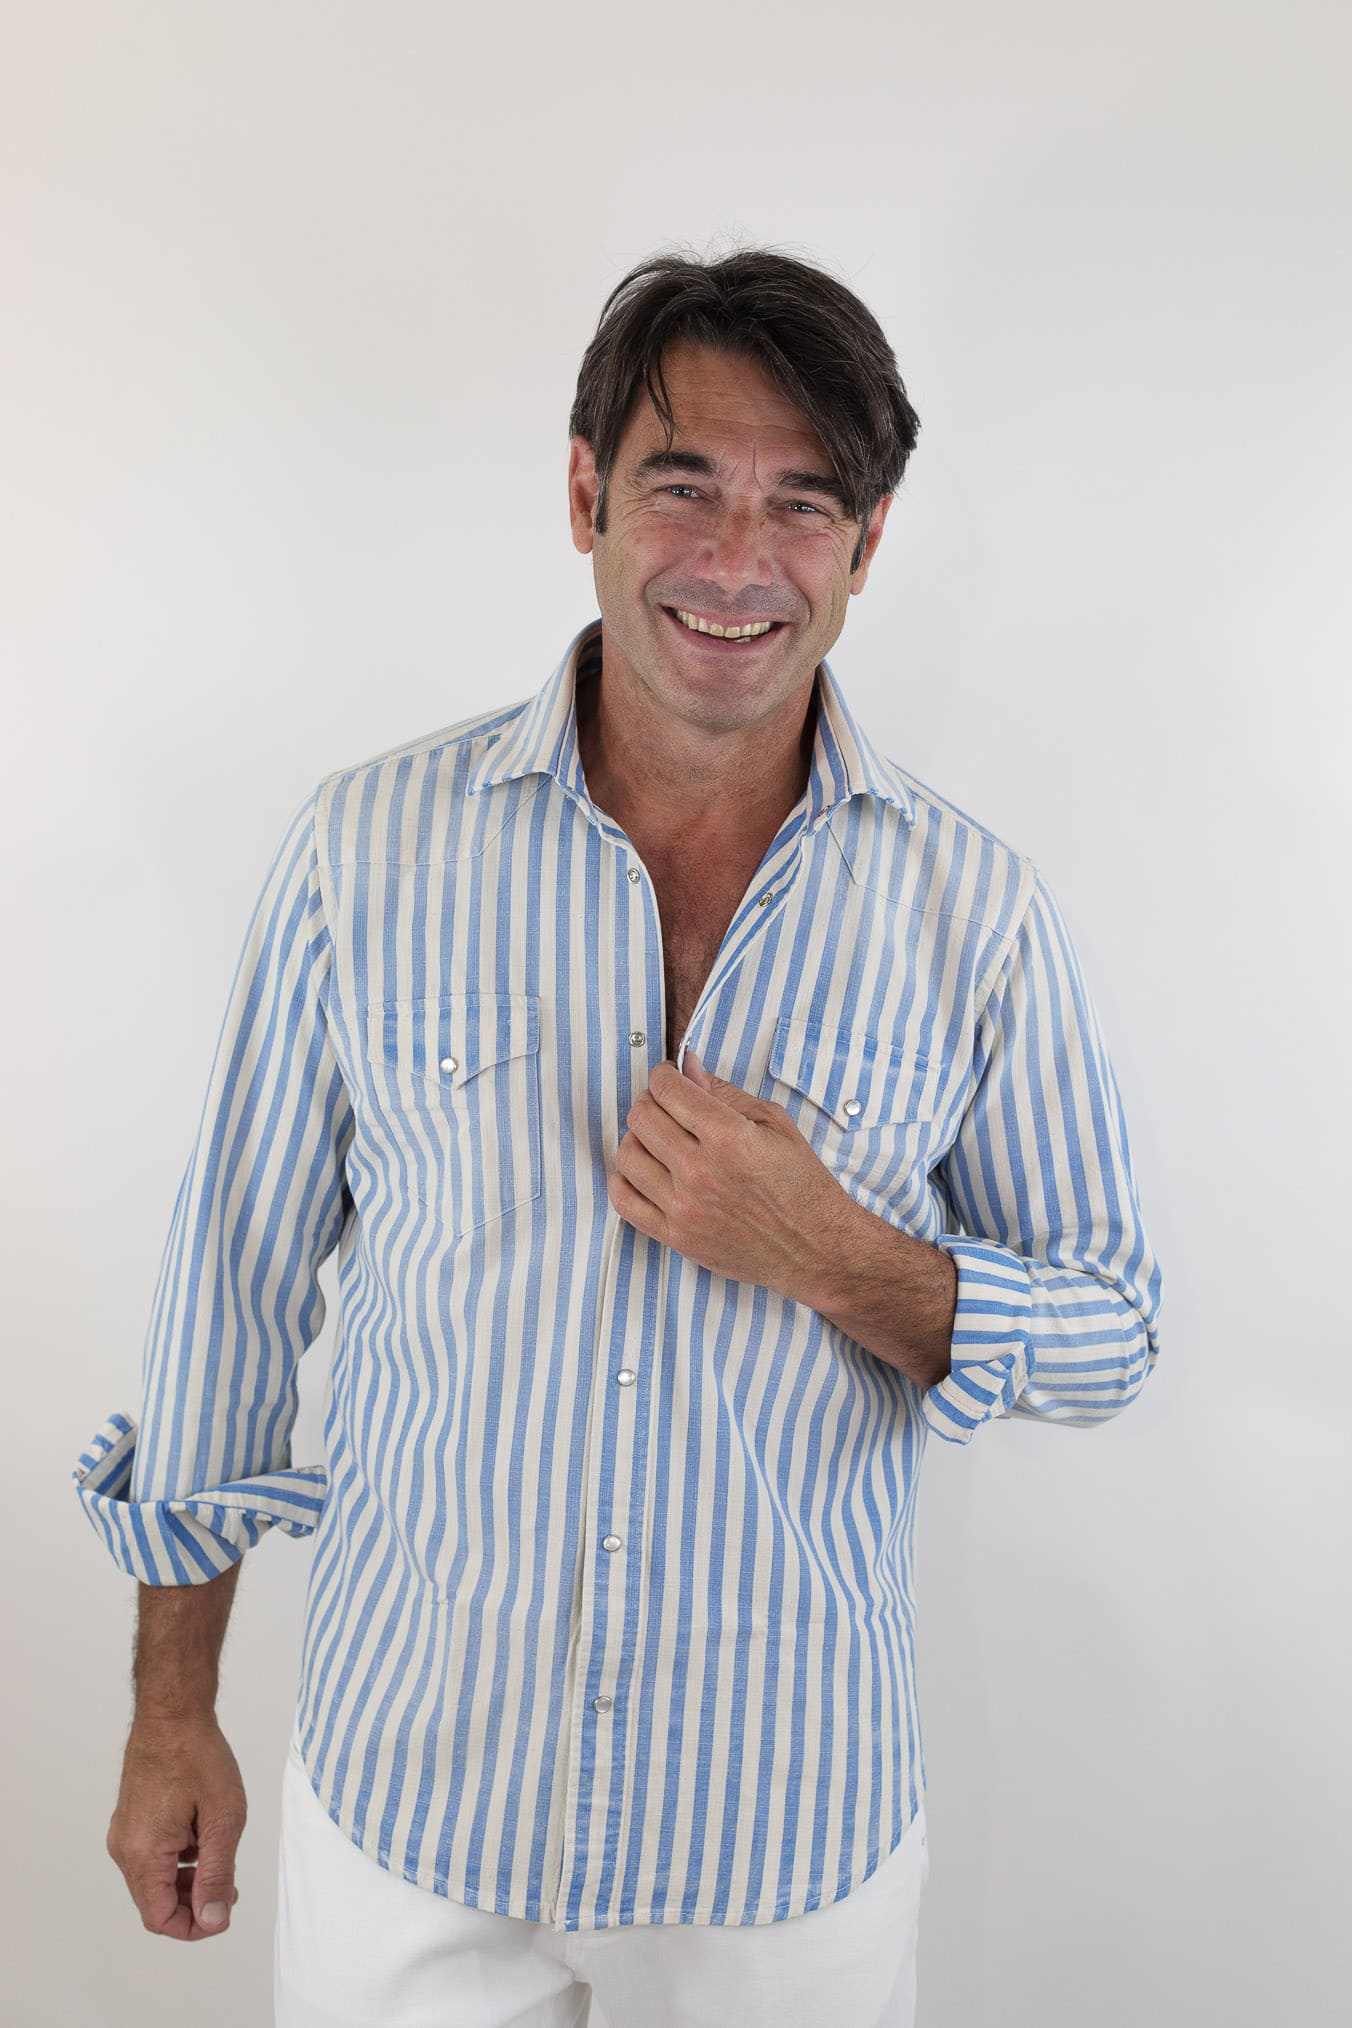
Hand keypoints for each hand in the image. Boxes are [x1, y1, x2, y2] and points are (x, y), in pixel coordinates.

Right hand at [107, 1713, 245, 1939]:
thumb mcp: (223, 1819)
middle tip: (229, 1886)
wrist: (173, 1712)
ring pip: (155, 1880)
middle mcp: (124, 1849)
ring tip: (221, 1857)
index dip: (194, 1926)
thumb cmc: (198, 1756)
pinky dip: (179, 1859)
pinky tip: (203, 1836)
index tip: (223, 1910)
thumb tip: (212, 1921)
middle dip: (195, 1903)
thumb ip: (217, 1875)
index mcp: (143, 1854)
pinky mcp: (131, 1820)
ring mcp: (125, 1833)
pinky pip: (152, 1856)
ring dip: (188, 1881)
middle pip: (156, 1902)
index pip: (160, 1919)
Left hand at [607, 1049, 853, 1302]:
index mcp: (728, 1138)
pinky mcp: (676, 1237)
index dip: (664, 1075)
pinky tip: (644, 1171)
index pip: (667, 1090)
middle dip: (651, 1101)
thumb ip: (725, 1093)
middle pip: (641, 1118)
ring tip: (659, 1140)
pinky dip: (625, 1179)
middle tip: (667, 1106)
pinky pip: (624, 1201)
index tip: (670, 1078)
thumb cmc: (802, 1186)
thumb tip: (687, 1067)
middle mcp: (700, 1172)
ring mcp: (684, 1208)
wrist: (816, 1249)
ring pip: (627, 1155)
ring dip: (638, 1139)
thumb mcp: (776, 1124)